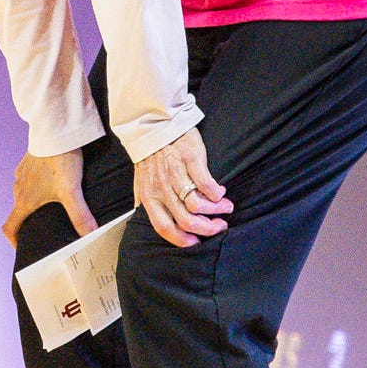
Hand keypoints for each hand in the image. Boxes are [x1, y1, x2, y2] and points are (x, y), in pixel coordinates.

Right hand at [5, 148, 95, 245]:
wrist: (55, 130)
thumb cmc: (60, 161)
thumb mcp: (72, 191)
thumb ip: (80, 216)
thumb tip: (91, 237)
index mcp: (24, 200)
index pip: (9, 227)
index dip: (14, 241)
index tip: (23, 248)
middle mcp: (18, 188)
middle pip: (18, 212)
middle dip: (29, 222)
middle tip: (46, 229)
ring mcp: (22, 174)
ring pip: (23, 194)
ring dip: (33, 203)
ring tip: (52, 207)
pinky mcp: (28, 162)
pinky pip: (28, 179)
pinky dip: (36, 186)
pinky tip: (52, 184)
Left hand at [132, 126, 229, 247]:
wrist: (154, 124)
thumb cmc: (150, 155)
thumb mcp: (141, 180)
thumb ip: (144, 200)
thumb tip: (142, 219)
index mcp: (149, 196)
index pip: (164, 227)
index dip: (182, 240)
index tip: (196, 242)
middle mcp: (161, 188)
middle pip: (186, 220)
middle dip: (207, 229)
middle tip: (218, 226)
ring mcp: (176, 174)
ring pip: (198, 205)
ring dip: (216, 210)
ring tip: (225, 208)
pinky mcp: (190, 160)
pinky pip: (206, 185)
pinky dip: (217, 193)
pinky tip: (220, 192)